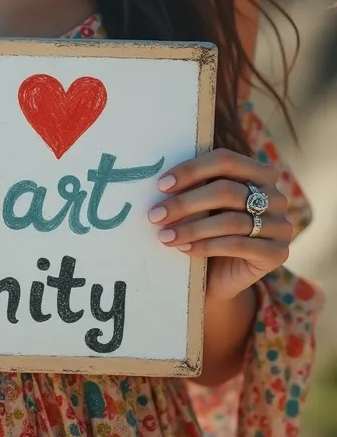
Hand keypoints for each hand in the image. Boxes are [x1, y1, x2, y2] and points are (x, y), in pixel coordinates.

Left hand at [147, 147, 291, 301]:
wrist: (221, 276)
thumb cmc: (208, 229)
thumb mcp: (202, 204)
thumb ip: (194, 186)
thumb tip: (163, 180)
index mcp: (259, 173)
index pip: (226, 160)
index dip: (192, 170)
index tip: (162, 185)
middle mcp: (275, 196)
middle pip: (226, 191)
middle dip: (185, 203)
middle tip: (156, 215)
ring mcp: (280, 226)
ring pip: (230, 221)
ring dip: (191, 228)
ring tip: (164, 235)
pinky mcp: (278, 254)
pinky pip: (238, 245)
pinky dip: (206, 246)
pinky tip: (184, 249)